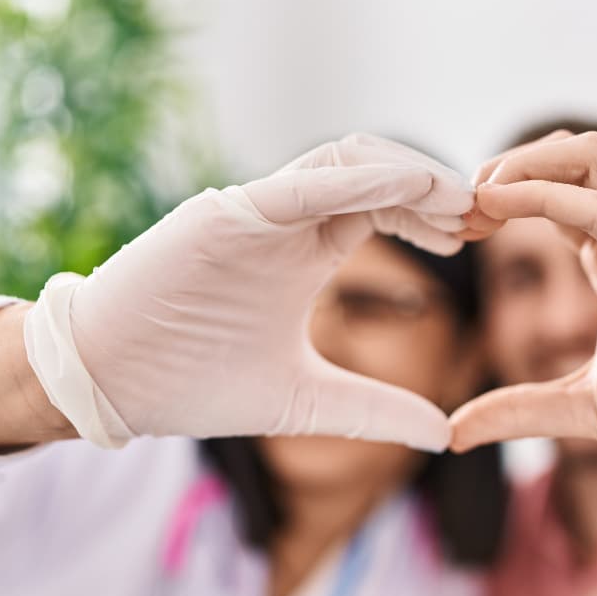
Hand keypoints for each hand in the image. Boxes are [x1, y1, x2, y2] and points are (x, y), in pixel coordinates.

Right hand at [25, 134, 471, 450]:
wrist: (111, 385)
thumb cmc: (193, 383)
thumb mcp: (303, 399)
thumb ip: (372, 409)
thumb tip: (444, 434)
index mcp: (306, 250)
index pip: (385, 208)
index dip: (434, 214)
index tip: (480, 237)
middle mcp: (285, 220)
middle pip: (376, 173)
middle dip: (434, 186)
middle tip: (486, 211)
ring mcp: (253, 211)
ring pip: (344, 161)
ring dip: (406, 173)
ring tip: (458, 201)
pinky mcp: (221, 215)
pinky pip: (299, 185)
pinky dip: (355, 181)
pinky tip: (406, 191)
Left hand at [451, 132, 596, 473]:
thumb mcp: (584, 406)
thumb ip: (521, 408)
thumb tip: (456, 430)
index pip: (552, 196)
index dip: (498, 201)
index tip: (454, 229)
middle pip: (567, 159)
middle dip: (503, 169)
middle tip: (457, 208)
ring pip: (587, 157)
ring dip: (521, 165)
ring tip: (477, 197)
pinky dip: (546, 195)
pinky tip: (502, 205)